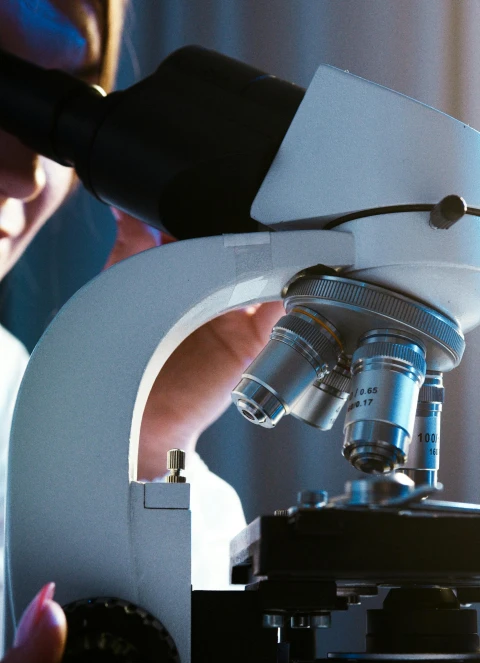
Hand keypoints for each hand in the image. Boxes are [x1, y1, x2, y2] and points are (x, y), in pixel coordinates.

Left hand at [104, 210, 283, 479]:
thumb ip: (129, 247)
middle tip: (255, 209)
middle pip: (240, 255)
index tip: (220, 194)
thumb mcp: (121, 289)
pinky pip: (277, 310)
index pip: (207, 238)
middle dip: (248, 234)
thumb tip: (123, 205)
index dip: (213, 218)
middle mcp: (211, 296)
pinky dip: (286, 290)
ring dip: (270, 257)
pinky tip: (285, 271)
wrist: (139, 414)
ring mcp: (234, 317)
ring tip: (272, 235)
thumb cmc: (126, 361)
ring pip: (261, 276)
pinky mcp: (251, 340)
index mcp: (183, 280)